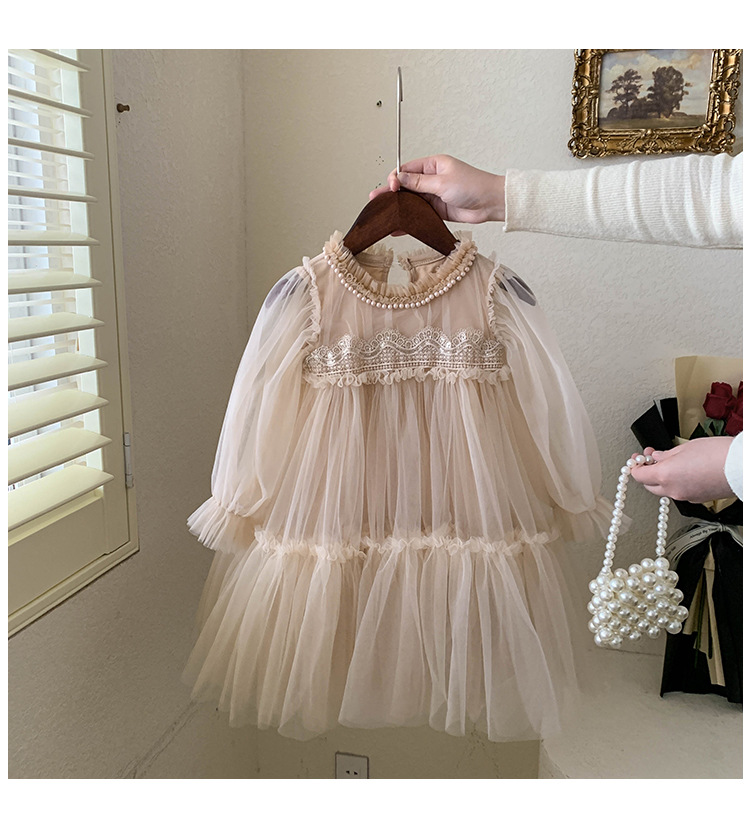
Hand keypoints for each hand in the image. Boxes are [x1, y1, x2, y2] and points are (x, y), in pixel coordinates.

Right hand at [368, 154, 505, 224]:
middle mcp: (431, 179)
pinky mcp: (437, 210)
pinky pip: (419, 214)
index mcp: (433, 165)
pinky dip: (408, 220)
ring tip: (382, 214)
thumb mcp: (442, 182)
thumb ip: (419, 182)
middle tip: (375, 199)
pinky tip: (397, 226)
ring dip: (398, 207)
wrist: (490, 204)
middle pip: (405, 186)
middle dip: (391, 193)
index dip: (395, 178)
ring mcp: (434, 195)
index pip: (407, 169)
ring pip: (410, 201)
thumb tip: (399, 178)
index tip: (391, 187)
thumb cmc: (472, 186)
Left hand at [629, 438, 735, 502]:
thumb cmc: (717, 454)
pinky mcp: (698, 499)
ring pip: (665, 490)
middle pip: (649, 485)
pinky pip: (680, 492)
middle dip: (648, 473)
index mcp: (665, 476)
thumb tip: (657, 457)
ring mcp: (686, 496)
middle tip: (652, 459)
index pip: (638, 476)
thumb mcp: (685, 447)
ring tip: (671, 462)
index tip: (638, 459)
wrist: (741, 467)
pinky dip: (677, 483)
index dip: (636, 466)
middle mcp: (673, 490)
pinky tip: (685, 471)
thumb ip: (667, 455)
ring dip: (662, 478)